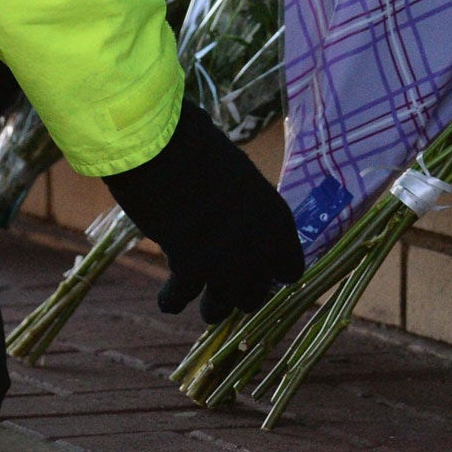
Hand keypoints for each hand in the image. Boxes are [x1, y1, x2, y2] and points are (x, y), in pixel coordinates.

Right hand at [104, 102, 304, 322]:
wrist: (162, 145)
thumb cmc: (194, 144)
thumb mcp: (236, 176)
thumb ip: (244, 208)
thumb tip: (235, 226)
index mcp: (277, 219)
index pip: (289, 269)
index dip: (269, 270)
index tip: (255, 268)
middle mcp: (258, 246)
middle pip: (255, 294)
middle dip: (239, 291)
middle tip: (223, 282)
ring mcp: (224, 261)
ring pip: (221, 308)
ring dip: (211, 306)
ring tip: (200, 300)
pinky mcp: (188, 268)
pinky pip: (179, 300)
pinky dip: (171, 299)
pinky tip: (167, 296)